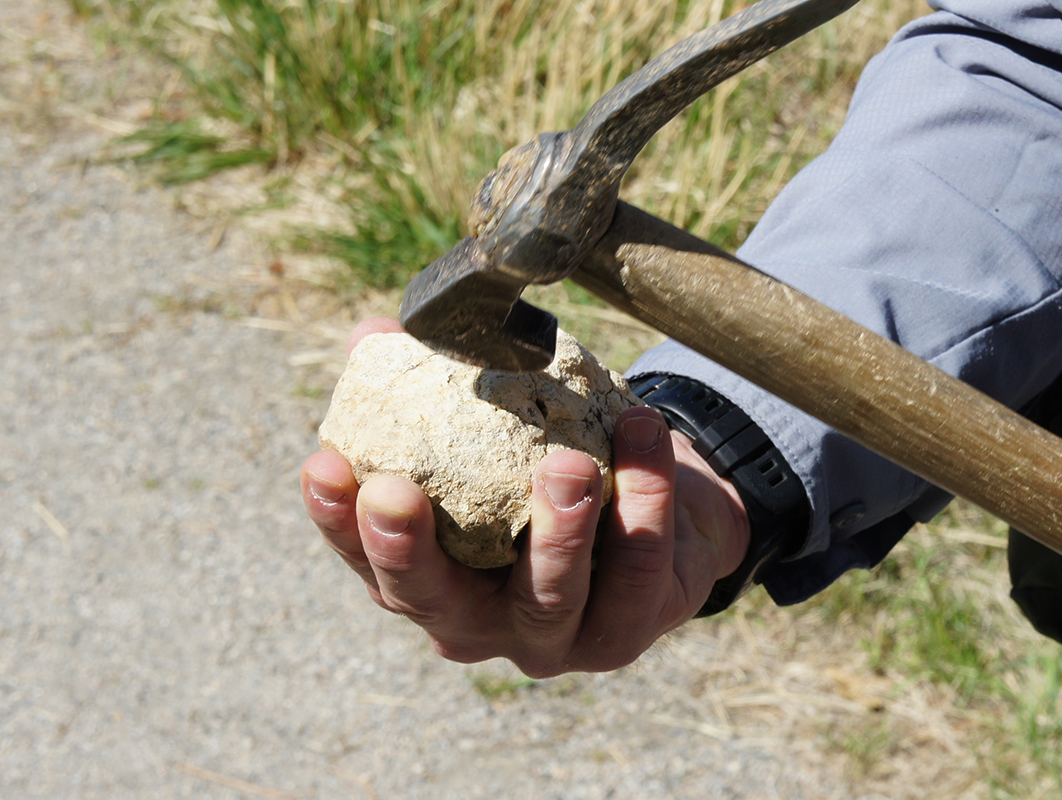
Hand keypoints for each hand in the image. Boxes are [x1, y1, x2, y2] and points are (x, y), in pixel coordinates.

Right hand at [300, 318, 749, 675]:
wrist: (671, 515)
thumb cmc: (560, 466)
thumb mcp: (499, 432)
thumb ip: (437, 389)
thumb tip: (375, 332)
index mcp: (435, 581)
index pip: (370, 562)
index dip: (337, 521)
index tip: (320, 463)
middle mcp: (484, 624)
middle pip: (436, 604)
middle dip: (407, 550)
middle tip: (394, 490)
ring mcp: (557, 639)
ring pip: (549, 597)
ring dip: (556, 532)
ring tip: (564, 467)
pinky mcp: (628, 629)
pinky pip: (639, 567)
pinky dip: (644, 497)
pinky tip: (642, 433)